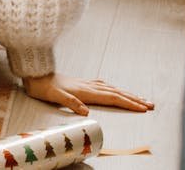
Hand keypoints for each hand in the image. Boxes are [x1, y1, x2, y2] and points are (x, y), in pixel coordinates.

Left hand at [22, 72, 154, 114]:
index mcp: (86, 91)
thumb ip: (70, 103)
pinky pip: (103, 85)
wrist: (33, 72)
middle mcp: (88, 85)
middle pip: (117, 93)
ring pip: (112, 88)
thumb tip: (86, 112)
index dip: (129, 103)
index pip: (113, 98)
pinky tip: (113, 88)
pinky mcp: (80, 82)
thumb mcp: (54, 96)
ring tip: (140, 98)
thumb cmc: (42, 86)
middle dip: (134, 99)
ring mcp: (85, 83)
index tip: (144, 108)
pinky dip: (113, 88)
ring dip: (127, 94)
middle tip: (151, 105)